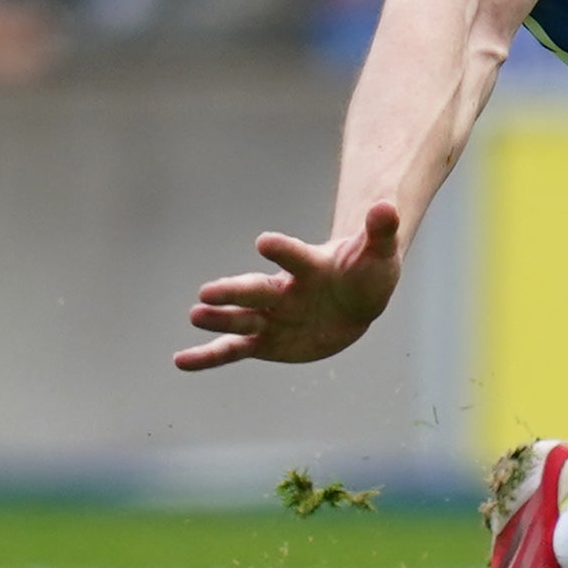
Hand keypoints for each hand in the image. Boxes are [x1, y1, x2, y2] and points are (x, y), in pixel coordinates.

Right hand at [175, 202, 405, 371]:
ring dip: (220, 320)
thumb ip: (380, 231)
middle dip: (234, 291)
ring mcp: (271, 316)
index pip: (294, 256)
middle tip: (206, 292)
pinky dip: (208, 356)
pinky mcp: (265, 342)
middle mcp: (283, 290)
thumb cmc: (364, 273)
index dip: (283, 250)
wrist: (353, 301)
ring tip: (196, 316)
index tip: (265, 242)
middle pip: (256, 290)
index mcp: (308, 266)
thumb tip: (387, 206)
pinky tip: (180, 361)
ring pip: (241, 319)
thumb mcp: (378, 254)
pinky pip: (234, 351)